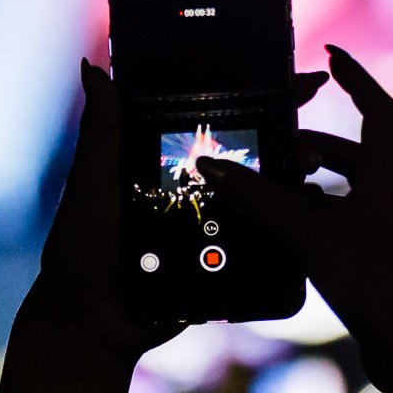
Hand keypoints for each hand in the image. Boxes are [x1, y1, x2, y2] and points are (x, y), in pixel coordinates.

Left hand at [0, 57, 327, 392]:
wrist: (93, 323)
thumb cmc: (80, 248)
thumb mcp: (92, 184)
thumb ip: (102, 133)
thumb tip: (94, 69)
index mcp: (164, 158)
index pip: (217, 115)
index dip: (255, 93)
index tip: (293, 77)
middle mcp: (196, 185)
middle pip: (252, 151)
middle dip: (288, 134)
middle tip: (310, 128)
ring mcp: (214, 224)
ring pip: (264, 195)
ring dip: (294, 180)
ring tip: (311, 167)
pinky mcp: (225, 261)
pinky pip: (262, 240)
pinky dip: (287, 226)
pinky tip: (311, 214)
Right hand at [200, 46, 392, 390]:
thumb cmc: (373, 288)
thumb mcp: (308, 236)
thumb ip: (260, 200)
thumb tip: (214, 167)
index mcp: (389, 179)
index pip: (378, 109)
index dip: (356, 78)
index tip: (330, 56)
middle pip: (354, 154)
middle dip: (312, 148)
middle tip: (275, 148)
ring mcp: (391, 233)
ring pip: (347, 193)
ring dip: (310, 189)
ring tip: (270, 195)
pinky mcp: (382, 263)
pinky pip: (345, 225)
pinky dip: (317, 221)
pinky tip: (287, 237)